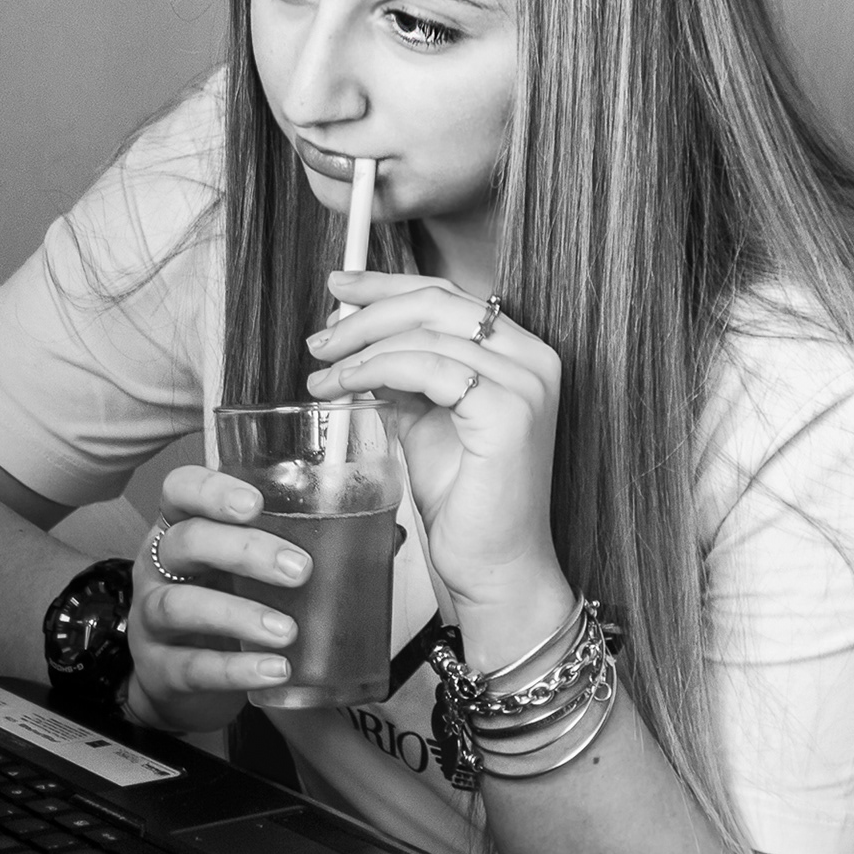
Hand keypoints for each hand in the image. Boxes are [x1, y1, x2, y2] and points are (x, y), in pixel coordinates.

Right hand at [121, 466, 311, 733]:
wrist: (183, 682)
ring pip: (181, 605)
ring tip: (287, 631)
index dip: (211, 490)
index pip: (181, 489)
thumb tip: (389, 537)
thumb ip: (302, 546)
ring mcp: (151, 619)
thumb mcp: (249, 569)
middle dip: (244, 550)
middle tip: (298, 569)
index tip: (255, 502)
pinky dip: (234, 669)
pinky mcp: (159, 670)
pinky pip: (191, 666)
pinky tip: (273, 671)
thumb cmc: (227, 605)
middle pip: (186, 542)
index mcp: (185, 527)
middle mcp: (161, 567)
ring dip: (238, 615)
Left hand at [304, 270, 573, 663]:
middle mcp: (533, 359)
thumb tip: (355, 342)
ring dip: (361, 347)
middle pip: (437, 301)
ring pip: (426, 331)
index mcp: (519, 353)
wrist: (493, 567)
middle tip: (320, 337)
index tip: (339, 287)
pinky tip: (345, 388)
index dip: (388, 286)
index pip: (448, 294)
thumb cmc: (465, 503)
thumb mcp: (424, 421)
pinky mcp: (509, 411)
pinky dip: (376, 371)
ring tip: (321, 374)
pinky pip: (428, 368)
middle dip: (366, 312)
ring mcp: (527, 382)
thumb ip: (401, 377)